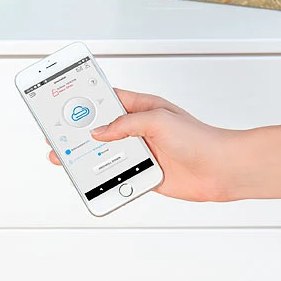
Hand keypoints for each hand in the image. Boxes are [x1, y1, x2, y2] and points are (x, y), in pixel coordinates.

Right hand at [47, 88, 240, 201]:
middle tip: (58, 136)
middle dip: (80, 133)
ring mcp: (142, 151)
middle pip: (101, 129)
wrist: (222, 169)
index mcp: (142, 108)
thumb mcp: (157, 121)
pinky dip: (107, 179)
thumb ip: (124, 125)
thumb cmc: (200, 138)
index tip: (65, 103)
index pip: (107, 100)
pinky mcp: (146, 173)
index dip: (86, 101)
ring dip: (91, 158)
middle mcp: (140, 128)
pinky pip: (120, 175)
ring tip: (70, 160)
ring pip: (107, 153)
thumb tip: (99, 131)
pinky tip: (95, 180)